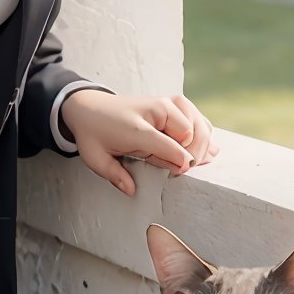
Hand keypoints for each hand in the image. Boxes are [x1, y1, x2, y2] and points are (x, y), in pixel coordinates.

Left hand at [59, 90, 218, 196]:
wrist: (89, 106)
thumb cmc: (95, 133)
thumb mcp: (96, 157)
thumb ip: (115, 174)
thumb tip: (132, 190)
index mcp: (139, 126)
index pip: (172, 147)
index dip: (181, 164)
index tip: (177, 174)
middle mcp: (159, 109)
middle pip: (193, 136)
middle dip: (191, 156)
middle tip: (178, 171)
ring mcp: (169, 103)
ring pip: (201, 126)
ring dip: (201, 145)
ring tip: (191, 161)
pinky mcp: (175, 104)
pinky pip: (200, 119)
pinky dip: (204, 134)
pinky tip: (201, 149)